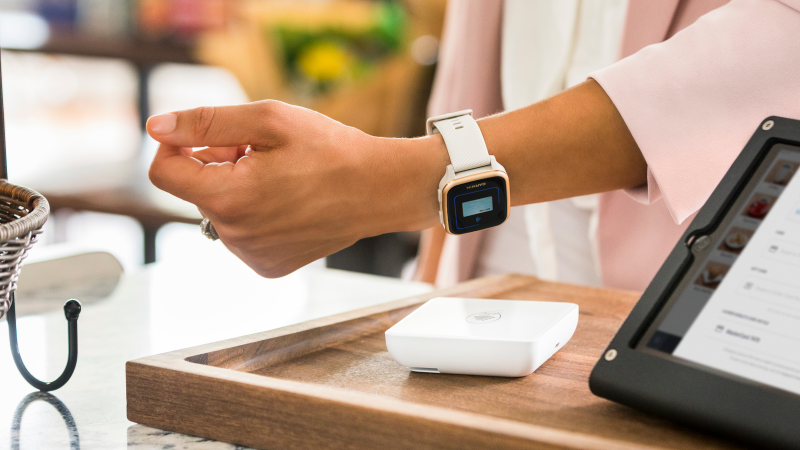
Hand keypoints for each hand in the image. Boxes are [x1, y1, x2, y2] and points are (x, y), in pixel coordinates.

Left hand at [147, 100, 445, 276]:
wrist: (380, 190)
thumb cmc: (330, 150)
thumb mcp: (268, 120)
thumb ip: (206, 121)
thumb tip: (156, 126)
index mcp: (228, 199)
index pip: (163, 172)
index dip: (177, 144)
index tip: (209, 133)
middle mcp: (234, 236)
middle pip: (196, 189)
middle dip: (218, 164)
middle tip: (264, 151)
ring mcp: (252, 257)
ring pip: (219, 211)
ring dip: (237, 188)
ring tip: (282, 178)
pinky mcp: (268, 266)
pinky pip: (241, 233)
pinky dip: (254, 213)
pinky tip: (289, 202)